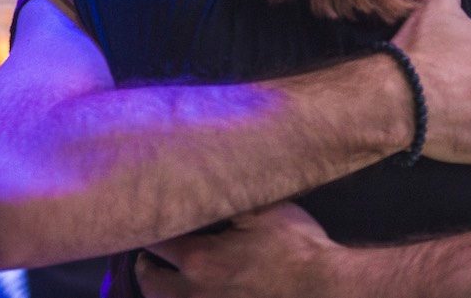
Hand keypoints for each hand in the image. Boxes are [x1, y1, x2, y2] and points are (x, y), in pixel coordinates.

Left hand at [137, 203, 336, 297]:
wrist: (324, 289)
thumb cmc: (297, 248)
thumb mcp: (264, 211)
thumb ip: (230, 199)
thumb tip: (208, 183)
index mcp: (199, 259)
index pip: (158, 243)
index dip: (151, 230)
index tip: (149, 220)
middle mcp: (194, 292)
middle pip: (151, 282)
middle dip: (146, 266)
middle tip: (146, 257)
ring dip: (160, 291)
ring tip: (161, 282)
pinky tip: (191, 294)